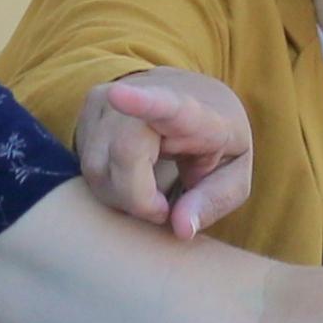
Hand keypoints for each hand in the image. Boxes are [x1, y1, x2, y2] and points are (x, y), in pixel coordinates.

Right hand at [80, 70, 254, 240]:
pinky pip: (87, 167)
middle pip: (123, 156)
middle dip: (139, 198)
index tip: (119, 96)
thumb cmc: (217, 141)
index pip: (165, 105)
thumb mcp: (234, 174)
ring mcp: (110, 100)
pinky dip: (109, 186)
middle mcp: (142, 94)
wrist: (196, 96)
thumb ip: (214, 200)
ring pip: (98, 168)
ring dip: (122, 196)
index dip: (139, 103)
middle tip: (163, 208)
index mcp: (191, 111)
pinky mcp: (90, 110)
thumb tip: (180, 228)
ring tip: (150, 192)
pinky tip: (131, 178)